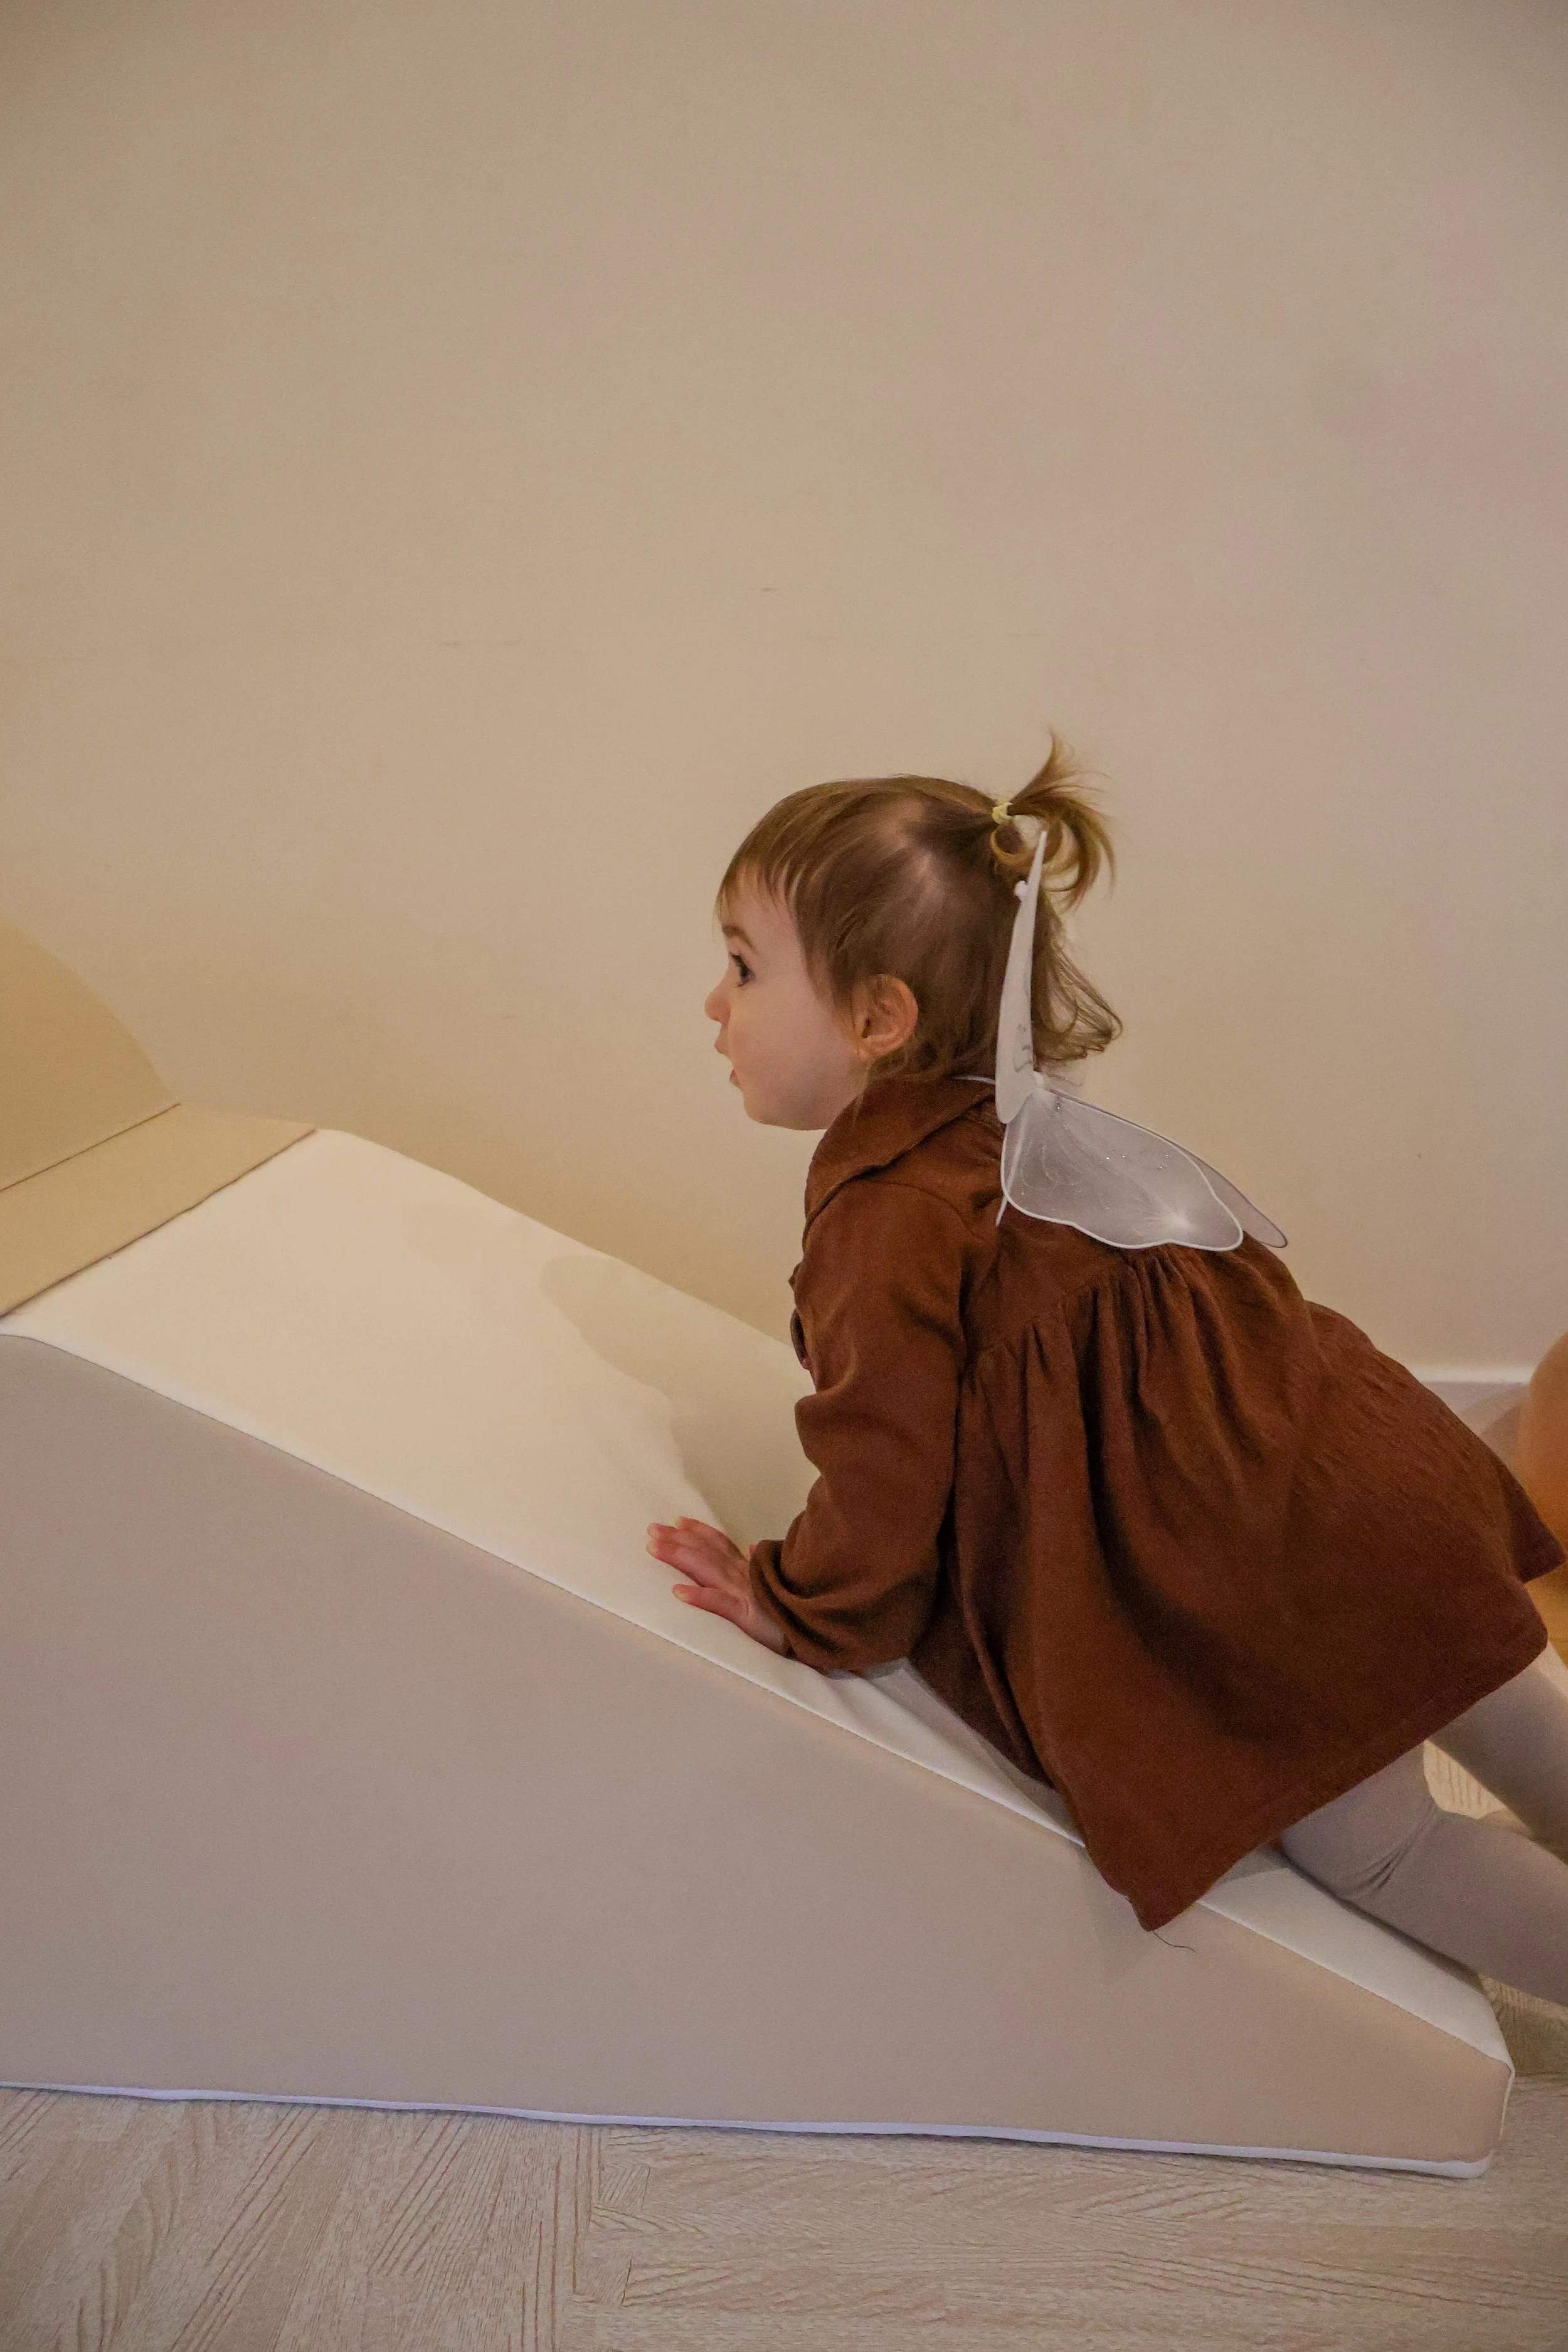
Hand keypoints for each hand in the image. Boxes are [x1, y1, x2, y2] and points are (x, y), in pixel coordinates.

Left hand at [645, 1517, 789, 1655]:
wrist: (818, 1632)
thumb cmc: (796, 1614)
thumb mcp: (778, 1585)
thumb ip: (761, 1565)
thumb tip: (753, 1545)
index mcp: (749, 1571)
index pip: (721, 1544)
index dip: (699, 1531)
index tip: (678, 1520)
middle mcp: (744, 1577)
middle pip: (706, 1551)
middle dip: (678, 1538)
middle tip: (652, 1528)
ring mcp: (745, 1594)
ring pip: (707, 1569)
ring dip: (679, 1556)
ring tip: (655, 1549)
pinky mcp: (748, 1616)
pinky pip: (720, 1604)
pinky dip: (699, 1596)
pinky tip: (678, 1592)